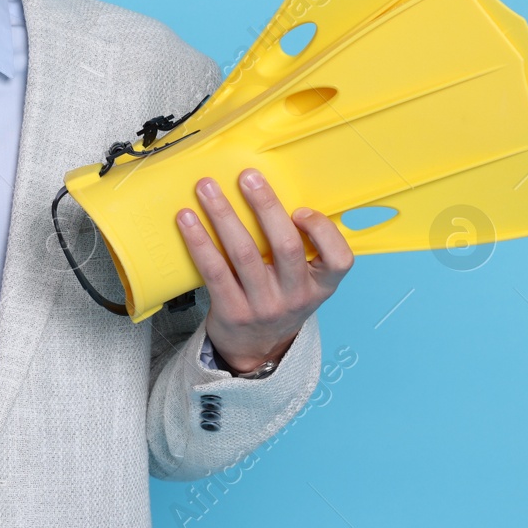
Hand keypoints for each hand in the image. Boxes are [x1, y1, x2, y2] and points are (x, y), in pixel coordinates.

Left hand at [175, 168, 352, 373]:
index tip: (300, 209)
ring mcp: (263, 306)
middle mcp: (295, 297)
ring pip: (244, 253)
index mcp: (320, 286)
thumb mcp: (302, 282)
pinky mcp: (232, 311)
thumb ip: (299, 249)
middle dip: (265, 206)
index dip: (322, 231)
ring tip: (207, 188)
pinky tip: (187, 220)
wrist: (255, 350)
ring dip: (223, 215)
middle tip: (247, 177)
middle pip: (285, 246)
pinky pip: (213, 270)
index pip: (340, 260)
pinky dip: (199, 241)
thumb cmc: (279, 301)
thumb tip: (269, 193)